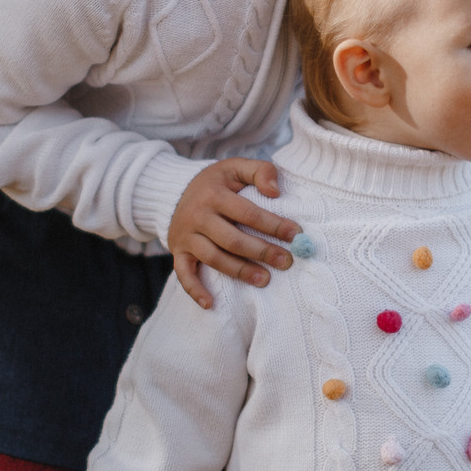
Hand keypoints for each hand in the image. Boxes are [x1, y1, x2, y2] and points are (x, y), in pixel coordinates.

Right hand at [170, 158, 299, 308]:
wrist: (175, 190)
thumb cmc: (216, 182)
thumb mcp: (235, 167)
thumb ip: (260, 170)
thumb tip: (275, 191)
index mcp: (214, 194)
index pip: (247, 213)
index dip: (273, 225)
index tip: (295, 235)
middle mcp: (198, 216)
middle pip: (232, 239)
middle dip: (262, 252)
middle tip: (287, 261)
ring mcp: (186, 236)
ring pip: (214, 258)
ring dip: (240, 271)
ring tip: (265, 280)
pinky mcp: (178, 251)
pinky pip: (183, 274)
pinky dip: (195, 290)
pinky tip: (211, 304)